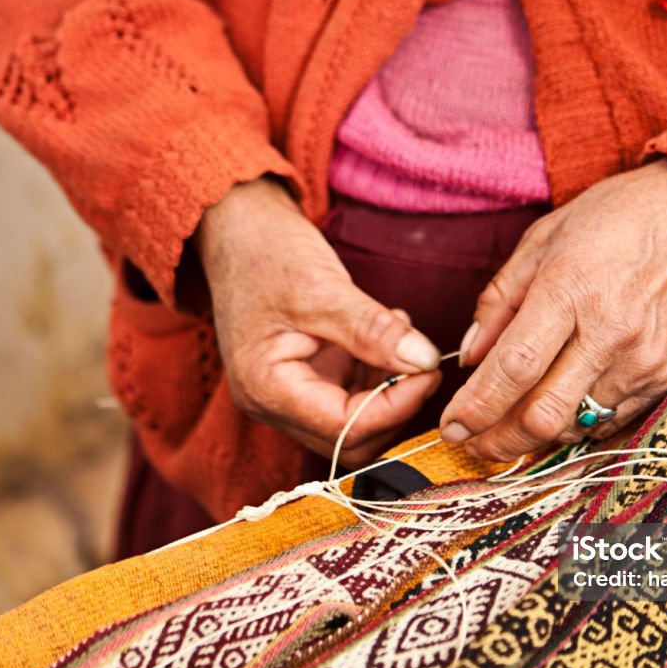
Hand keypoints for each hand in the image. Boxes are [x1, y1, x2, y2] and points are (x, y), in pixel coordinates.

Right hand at [195, 177, 441, 467]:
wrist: (236, 227)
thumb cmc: (266, 252)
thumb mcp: (322, 289)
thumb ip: (373, 330)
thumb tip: (425, 361)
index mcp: (266, 389)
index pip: (345, 429)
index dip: (396, 405)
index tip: (430, 370)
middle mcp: (273, 404)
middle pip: (351, 440)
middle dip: (395, 406)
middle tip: (425, 362)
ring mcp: (289, 395)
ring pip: (357, 423)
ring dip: (390, 390)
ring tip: (403, 336)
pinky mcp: (306, 379)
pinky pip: (352, 396)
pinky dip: (379, 374)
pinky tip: (389, 334)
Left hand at [438, 160, 666, 459]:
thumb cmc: (609, 223)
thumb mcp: (540, 242)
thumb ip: (498, 302)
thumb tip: (470, 359)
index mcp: (570, 289)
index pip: (514, 368)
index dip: (476, 408)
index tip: (451, 426)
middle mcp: (610, 331)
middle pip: (544, 414)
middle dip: (499, 442)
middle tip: (471, 444)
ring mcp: (642, 359)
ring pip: (574, 426)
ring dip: (534, 434)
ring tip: (509, 423)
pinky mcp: (665, 375)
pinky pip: (607, 421)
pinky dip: (574, 423)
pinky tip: (556, 405)